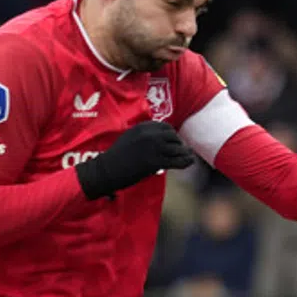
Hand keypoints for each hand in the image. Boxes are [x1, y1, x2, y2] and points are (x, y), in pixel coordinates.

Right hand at [75, 121, 193, 199]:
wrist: (106, 170)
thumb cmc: (115, 157)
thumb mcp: (128, 138)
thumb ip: (143, 135)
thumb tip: (158, 139)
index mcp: (143, 127)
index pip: (165, 127)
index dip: (171, 134)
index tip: (173, 141)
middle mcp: (150, 134)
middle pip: (173, 136)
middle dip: (178, 143)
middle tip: (180, 150)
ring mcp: (155, 148)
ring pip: (177, 149)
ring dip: (184, 153)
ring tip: (188, 156)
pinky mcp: (157, 162)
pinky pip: (176, 161)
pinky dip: (185, 162)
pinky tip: (189, 162)